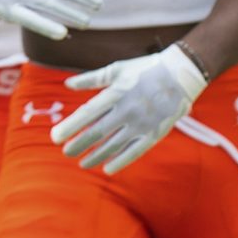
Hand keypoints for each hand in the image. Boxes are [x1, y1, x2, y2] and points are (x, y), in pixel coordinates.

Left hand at [55, 43, 209, 173]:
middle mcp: (127, 110)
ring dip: (95, 156)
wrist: (181, 73)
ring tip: (82, 163)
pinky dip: (120, 161)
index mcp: (116, 93)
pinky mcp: (155, 133)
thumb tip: (68, 84)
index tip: (55, 137)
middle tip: (66, 152)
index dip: (70, 127)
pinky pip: (135, 152)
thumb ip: (91, 79)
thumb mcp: (117, 69)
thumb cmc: (145, 69)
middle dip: (78, 145)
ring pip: (113, 146)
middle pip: (97, 133)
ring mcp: (142, 124)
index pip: (87, 114)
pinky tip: (107, 168)